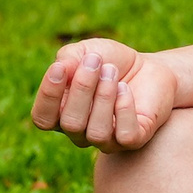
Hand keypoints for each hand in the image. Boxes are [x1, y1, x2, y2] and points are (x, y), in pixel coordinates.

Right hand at [30, 38, 177, 151]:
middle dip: (82, 88)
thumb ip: (68, 59)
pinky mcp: (133, 140)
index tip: (61, 67)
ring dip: (104, 97)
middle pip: (70, 123)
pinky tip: (125, 89)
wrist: (149, 67)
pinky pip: (125, 136)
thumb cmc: (111, 61)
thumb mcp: (86, 51)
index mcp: (60, 114)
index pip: (43, 118)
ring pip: (97, 133)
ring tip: (112, 72)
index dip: (48, 95)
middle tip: (96, 61)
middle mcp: (80, 133)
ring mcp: (106, 140)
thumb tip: (61, 69)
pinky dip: (124, 109)